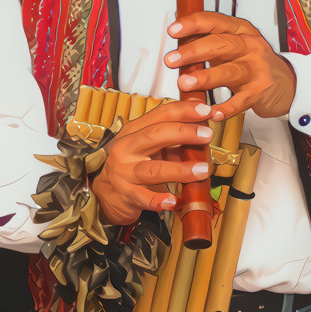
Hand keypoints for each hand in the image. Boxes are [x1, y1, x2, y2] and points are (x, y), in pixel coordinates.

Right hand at [90, 99, 212, 224]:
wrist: (103, 193)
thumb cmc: (132, 165)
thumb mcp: (147, 147)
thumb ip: (171, 139)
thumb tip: (203, 131)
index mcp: (134, 130)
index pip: (160, 114)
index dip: (184, 110)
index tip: (206, 110)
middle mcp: (126, 148)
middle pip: (155, 135)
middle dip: (184, 133)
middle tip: (207, 135)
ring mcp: (124, 172)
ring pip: (154, 169)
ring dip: (180, 170)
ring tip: (202, 170)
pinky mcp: (125, 195)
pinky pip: (144, 197)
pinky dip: (158, 201)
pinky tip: (172, 201)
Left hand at [165, 12, 296, 120]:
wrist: (287, 83)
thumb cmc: (253, 62)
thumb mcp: (234, 45)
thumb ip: (209, 42)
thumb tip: (177, 40)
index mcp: (241, 30)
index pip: (215, 21)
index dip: (193, 24)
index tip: (173, 30)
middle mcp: (250, 47)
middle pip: (221, 44)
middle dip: (194, 51)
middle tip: (172, 60)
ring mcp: (257, 70)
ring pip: (230, 71)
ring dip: (206, 77)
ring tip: (185, 83)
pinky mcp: (260, 92)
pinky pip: (240, 101)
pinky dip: (225, 108)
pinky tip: (211, 112)